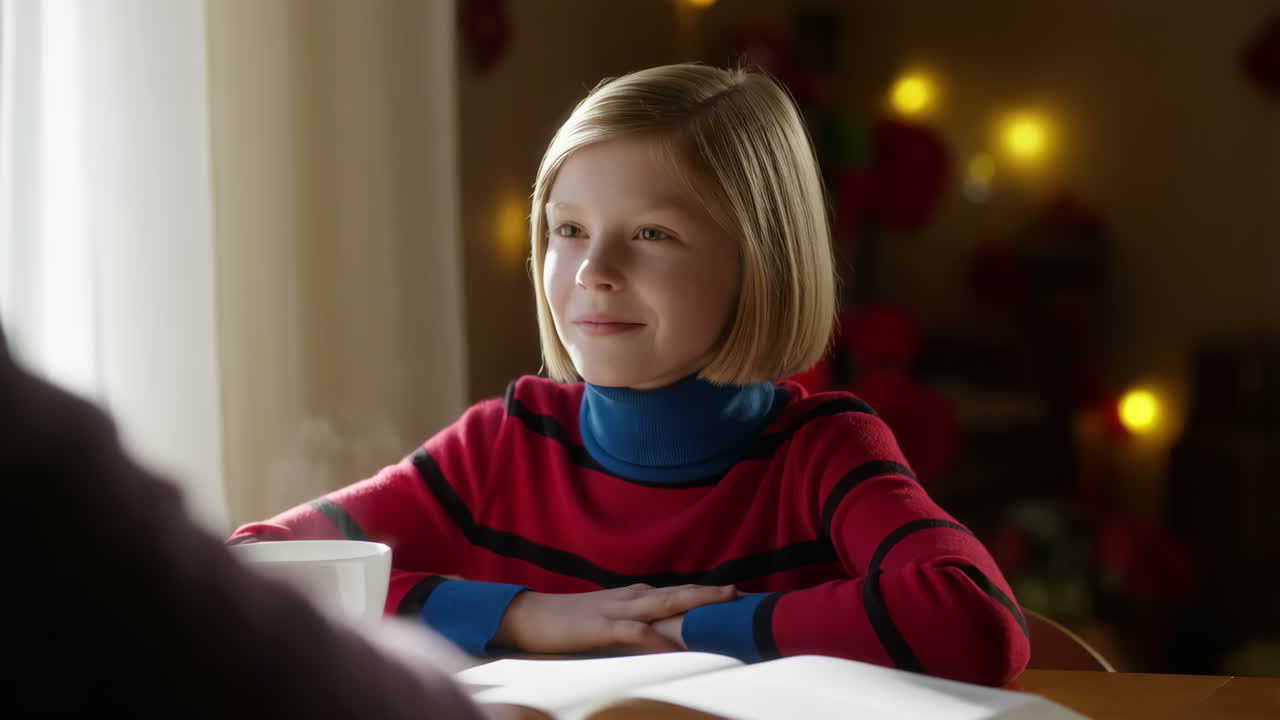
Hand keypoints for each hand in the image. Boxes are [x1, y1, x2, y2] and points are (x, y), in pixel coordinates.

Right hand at [492, 583, 736, 653]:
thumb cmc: (571, 620)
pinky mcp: (600, 627)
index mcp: (634, 596)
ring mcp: (616, 610)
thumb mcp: (610, 617)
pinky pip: (633, 632)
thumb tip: (664, 632)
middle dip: (709, 592)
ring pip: (662, 603)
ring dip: (693, 602)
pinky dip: (655, 638)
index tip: (734, 595)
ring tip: (720, 604)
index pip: (677, 592)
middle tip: (740, 592)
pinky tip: (672, 646)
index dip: (706, 593)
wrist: (530, 616)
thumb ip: (636, 620)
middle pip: (678, 592)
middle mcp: (631, 597)